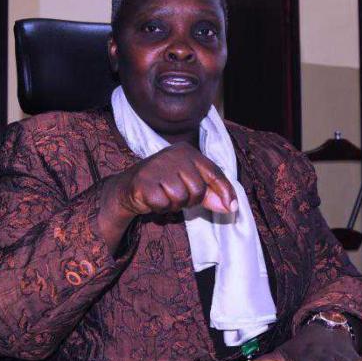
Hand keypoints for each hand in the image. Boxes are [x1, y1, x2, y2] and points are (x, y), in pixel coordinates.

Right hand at [109, 142, 237, 216]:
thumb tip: (230, 207)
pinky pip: (163, 204)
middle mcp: (173, 154)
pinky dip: (159, 208)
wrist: (129, 187)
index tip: (232, 207)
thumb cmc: (165, 185)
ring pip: (181, 198)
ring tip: (164, 197)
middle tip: (177, 196)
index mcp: (188, 151)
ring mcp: (157, 166)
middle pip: (198, 189)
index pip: (214, 172)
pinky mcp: (144, 181)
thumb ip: (210, 194)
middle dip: (191, 200)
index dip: (225, 191)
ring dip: (174, 205)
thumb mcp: (189, 185)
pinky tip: (152, 199)